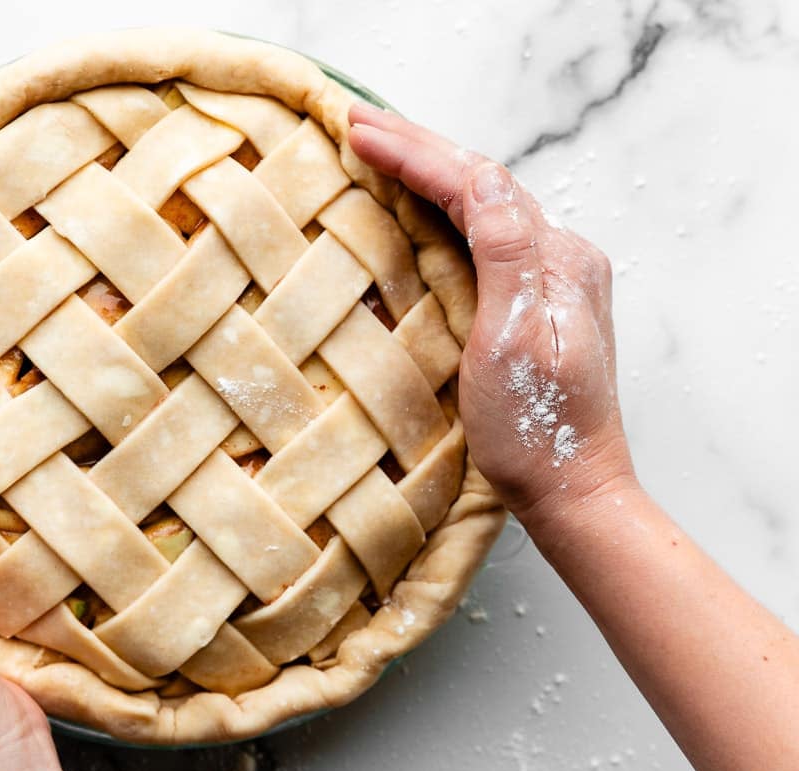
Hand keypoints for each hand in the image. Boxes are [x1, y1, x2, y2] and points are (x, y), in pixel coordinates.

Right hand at [348, 105, 637, 527]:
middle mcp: (559, 258)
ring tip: (379, 145)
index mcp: (557, 260)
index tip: (358, 133)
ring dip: (429, 170)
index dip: (415, 155)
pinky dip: (442, 208)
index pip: (477, 186)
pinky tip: (416, 201)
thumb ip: (505, 252)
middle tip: (358, 120)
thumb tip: (480, 177)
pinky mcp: (531, 303)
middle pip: (481, 184)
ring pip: (481, 204)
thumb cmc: (537, 431)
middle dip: (418, 148)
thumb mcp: (514, 341)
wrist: (571, 491)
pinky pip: (482, 235)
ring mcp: (548, 280)